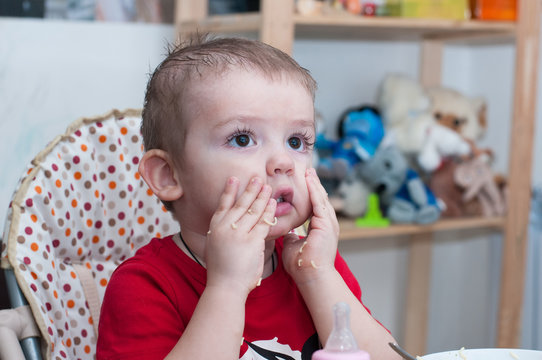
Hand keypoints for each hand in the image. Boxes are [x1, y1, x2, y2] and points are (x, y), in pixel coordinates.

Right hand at [205, 176, 276, 296]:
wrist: (225, 287)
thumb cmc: (221, 271)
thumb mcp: (215, 247)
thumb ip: (222, 233)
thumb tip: (229, 224)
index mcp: (215, 228)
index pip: (223, 205)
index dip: (229, 191)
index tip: (234, 178)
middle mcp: (225, 228)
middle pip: (240, 204)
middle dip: (250, 189)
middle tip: (257, 178)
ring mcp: (238, 234)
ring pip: (253, 211)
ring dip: (261, 197)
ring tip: (268, 187)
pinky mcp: (252, 241)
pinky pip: (263, 222)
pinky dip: (269, 211)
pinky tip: (273, 203)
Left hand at [282, 168, 338, 283]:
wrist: (311, 276)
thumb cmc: (302, 265)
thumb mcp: (294, 245)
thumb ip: (292, 236)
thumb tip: (288, 230)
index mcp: (321, 229)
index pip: (316, 207)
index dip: (311, 194)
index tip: (305, 182)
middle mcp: (327, 225)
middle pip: (320, 200)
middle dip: (314, 185)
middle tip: (309, 171)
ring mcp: (329, 225)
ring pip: (321, 199)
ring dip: (315, 185)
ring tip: (310, 172)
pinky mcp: (326, 225)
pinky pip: (319, 204)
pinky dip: (315, 191)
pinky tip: (310, 181)